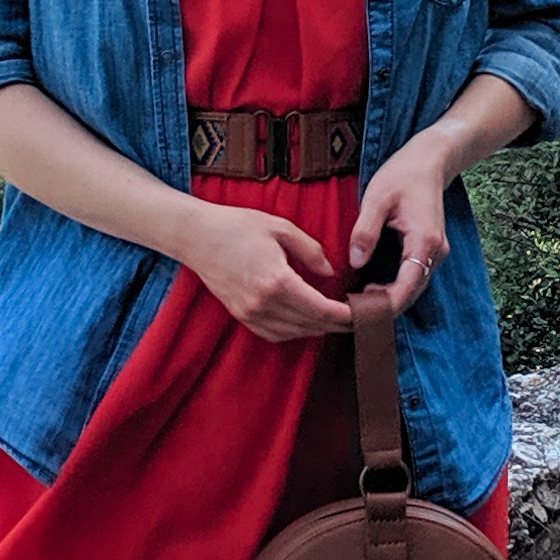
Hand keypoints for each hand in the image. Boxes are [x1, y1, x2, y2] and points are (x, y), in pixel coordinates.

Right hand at [183, 201, 354, 340]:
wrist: (196, 235)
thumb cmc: (237, 225)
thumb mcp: (281, 228)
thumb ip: (311, 251)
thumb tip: (331, 273)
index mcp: (277, 281)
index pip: (322, 310)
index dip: (346, 316)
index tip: (364, 313)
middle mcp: (264, 303)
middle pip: (311, 325)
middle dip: (338, 324)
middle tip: (359, 318)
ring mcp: (250, 313)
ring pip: (295, 333)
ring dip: (318, 329)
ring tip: (337, 319)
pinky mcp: (241, 315)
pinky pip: (274, 333)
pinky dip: (295, 331)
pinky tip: (306, 321)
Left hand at [349, 135, 452, 320]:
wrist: (430, 159)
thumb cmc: (403, 174)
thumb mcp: (376, 199)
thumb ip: (365, 232)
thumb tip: (355, 262)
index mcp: (424, 241)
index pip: (406, 288)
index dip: (383, 306)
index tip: (358, 314)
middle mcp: (436, 252)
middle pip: (411, 294)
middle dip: (383, 309)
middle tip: (350, 316)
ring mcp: (436, 253)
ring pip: (413, 289)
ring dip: (388, 301)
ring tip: (357, 306)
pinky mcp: (429, 250)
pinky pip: (413, 278)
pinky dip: (394, 289)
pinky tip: (371, 291)